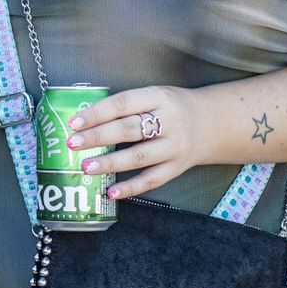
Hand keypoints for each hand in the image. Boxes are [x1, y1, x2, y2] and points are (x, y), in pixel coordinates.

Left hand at [63, 85, 208, 201]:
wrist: (213, 123)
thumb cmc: (172, 107)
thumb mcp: (155, 95)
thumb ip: (127, 105)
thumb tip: (85, 120)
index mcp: (158, 97)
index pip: (122, 104)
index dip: (97, 113)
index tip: (74, 122)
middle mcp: (169, 122)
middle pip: (129, 130)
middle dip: (98, 137)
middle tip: (73, 143)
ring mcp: (174, 147)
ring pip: (139, 157)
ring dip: (110, 163)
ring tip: (85, 166)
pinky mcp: (177, 168)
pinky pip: (152, 180)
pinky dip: (131, 188)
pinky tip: (111, 192)